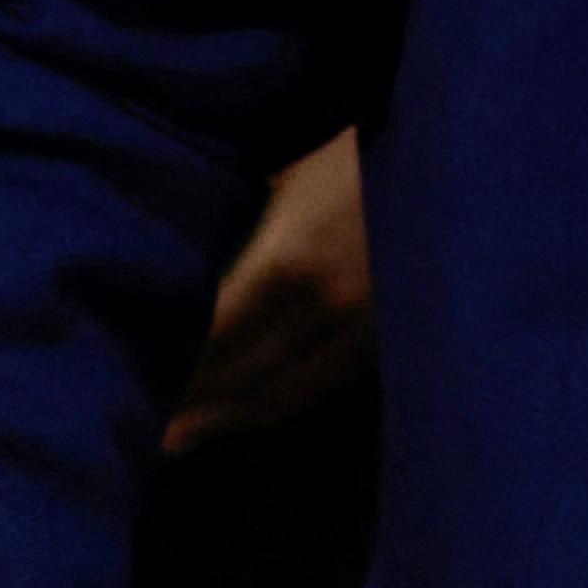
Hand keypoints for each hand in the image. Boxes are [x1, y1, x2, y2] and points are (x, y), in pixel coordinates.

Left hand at [167, 129, 372, 453]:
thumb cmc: (359, 150)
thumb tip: (189, 252)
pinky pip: (322, 383)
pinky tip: (249, 409)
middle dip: (193, 403)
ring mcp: (362, 325)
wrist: (450, 158)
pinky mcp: (386, 334)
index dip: (176, 366)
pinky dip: (279, 402)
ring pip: (285, 392)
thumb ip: (246, 216)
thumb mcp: (289, 170)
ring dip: (232, 417)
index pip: (215, 334)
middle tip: (147, 423)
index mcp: (289, 259)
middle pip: (244, 374)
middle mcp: (324, 304)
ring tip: (183, 437)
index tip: (137, 381)